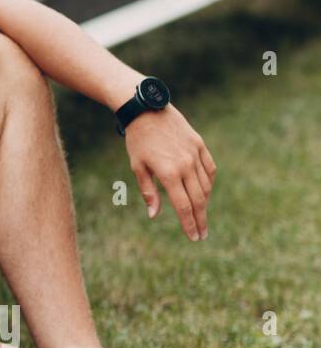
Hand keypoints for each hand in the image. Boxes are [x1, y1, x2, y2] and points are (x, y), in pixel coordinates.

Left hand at [125, 103, 216, 241]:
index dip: (189, 223)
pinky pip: (210, 169)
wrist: (147, 110)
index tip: (194, 237)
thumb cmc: (138, 141)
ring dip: (205, 202)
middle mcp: (186, 165)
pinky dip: (209, 182)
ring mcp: (195, 154)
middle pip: (198, 199)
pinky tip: (205, 191)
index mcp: (168, 173)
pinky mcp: (200, 145)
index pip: (183, 205)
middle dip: (200, 219)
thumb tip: (154, 215)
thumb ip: (148, 192)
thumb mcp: (138, 167)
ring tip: (201, 215)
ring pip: (206, 185)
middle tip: (202, 234)